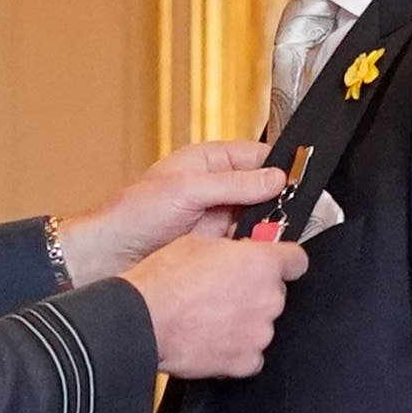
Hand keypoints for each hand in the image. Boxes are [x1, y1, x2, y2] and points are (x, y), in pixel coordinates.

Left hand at [58, 142, 285, 285]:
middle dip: (281, 202)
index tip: (305, 182)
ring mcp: (216, 218)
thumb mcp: (185, 190)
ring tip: (285, 235)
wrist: (105, 256)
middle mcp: (216, 188)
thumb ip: (232, 184)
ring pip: (258, 220)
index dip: (283, 168)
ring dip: (270, 228)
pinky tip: (266, 255)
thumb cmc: (132, 213)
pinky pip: (245, 245)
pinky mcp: (214, 247)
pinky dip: (256, 250)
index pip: (258, 157)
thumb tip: (275, 179)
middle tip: (303, 215)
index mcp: (208, 162)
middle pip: (264, 190)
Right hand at [124, 233, 306, 377]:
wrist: (142, 320)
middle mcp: (269, 299)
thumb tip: (241, 252)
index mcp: (262, 263)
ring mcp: (259, 334)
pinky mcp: (245, 362)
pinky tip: (214, 341)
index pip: (297, 261)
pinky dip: (237, 350)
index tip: (274, 265)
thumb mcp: (199, 243)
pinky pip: (251, 355)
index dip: (283, 261)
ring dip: (245, 321)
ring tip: (212, 318)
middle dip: (255, 292)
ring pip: (262, 325)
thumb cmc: (164, 280)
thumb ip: (233, 249)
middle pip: (276, 294)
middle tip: (225, 292)